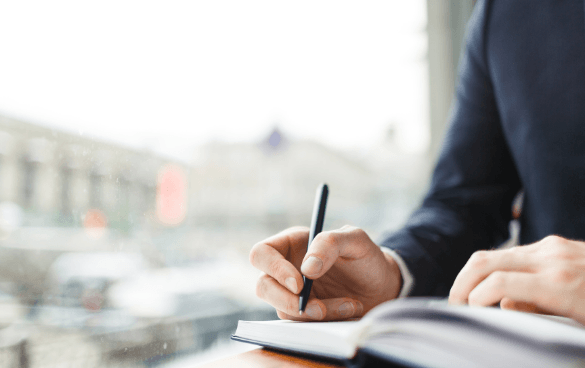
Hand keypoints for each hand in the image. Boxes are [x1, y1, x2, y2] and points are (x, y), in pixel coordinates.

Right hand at [250, 225, 401, 320]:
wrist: (382, 285)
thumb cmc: (365, 256)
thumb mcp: (355, 240)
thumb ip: (330, 243)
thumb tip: (307, 268)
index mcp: (292, 244)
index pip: (262, 253)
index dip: (273, 268)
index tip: (299, 283)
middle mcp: (286, 268)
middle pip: (263, 286)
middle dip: (288, 301)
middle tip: (319, 308)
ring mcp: (292, 294)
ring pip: (284, 309)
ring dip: (316, 313)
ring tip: (349, 305)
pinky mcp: (303, 314)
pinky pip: (302, 323)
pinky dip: (326, 320)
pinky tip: (349, 309)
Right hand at [449, 235, 584, 323]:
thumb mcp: (577, 321)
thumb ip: (537, 312)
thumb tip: (504, 304)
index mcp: (559, 283)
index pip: (499, 283)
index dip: (475, 297)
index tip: (469, 311)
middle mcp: (550, 259)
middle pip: (485, 261)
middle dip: (462, 282)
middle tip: (455, 301)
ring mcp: (550, 246)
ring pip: (495, 254)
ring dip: (476, 274)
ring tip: (470, 294)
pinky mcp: (553, 243)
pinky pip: (514, 253)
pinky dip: (498, 268)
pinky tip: (498, 284)